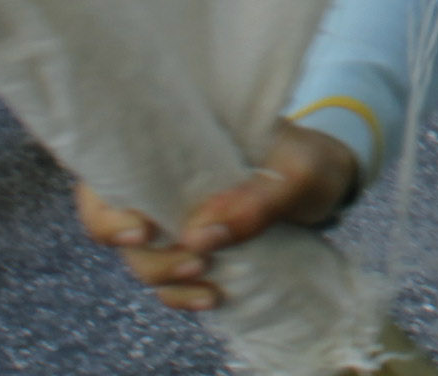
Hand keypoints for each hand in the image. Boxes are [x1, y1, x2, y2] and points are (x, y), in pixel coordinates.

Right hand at [74, 122, 356, 313]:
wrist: (327, 176)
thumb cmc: (307, 158)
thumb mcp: (300, 170)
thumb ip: (259, 199)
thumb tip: (202, 236)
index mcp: (175, 140)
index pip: (110, 171)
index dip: (109, 208)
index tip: (142, 229)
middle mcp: (162, 176)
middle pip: (114, 222)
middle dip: (147, 253)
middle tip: (194, 259)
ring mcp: (173, 213)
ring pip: (140, 254)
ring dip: (164, 275)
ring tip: (206, 277)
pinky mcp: (190, 244)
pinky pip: (167, 278)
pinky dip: (181, 294)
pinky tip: (211, 296)